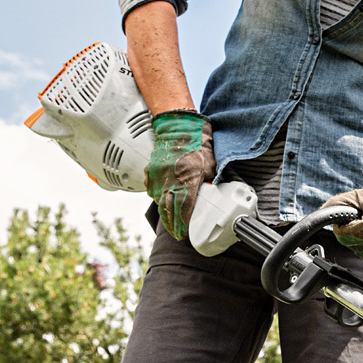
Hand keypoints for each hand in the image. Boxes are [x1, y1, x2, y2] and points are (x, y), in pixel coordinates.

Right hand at [146, 110, 215, 239]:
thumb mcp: (211, 167)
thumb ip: (209, 184)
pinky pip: (151, 189)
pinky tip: (161, 200)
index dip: (183, 224)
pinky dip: (155, 196)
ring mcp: (159, 176)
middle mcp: (172, 181)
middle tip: (176, 234)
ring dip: (164, 212)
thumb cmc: (198, 146)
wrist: (180, 128)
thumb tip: (212, 197)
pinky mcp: (150, 171)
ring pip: (158, 201)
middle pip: (169, 210)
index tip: (184, 234)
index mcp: (189, 181)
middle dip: (172, 224)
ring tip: (169, 221)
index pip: (184, 209)